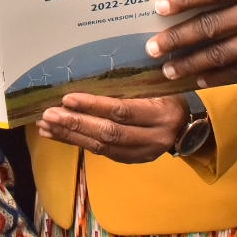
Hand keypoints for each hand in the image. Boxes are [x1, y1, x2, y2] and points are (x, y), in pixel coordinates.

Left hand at [36, 92, 187, 162]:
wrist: (190, 128)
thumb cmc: (170, 97)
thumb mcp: (160, 85)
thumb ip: (132, 85)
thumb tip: (90, 76)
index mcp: (161, 114)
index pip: (122, 111)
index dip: (94, 106)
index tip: (68, 98)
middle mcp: (153, 138)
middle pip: (108, 133)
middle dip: (76, 124)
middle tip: (49, 115)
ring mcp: (142, 153)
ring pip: (101, 147)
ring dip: (70, 136)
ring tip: (46, 126)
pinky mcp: (130, 160)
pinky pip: (100, 153)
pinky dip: (77, 143)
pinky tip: (58, 135)